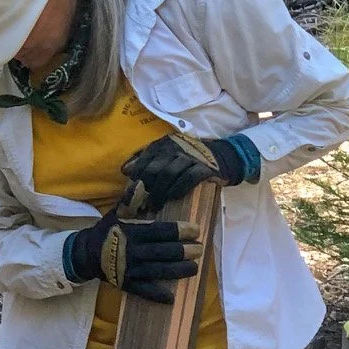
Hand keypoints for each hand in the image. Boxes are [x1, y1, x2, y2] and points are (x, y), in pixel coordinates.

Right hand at [63, 206, 203, 303]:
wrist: (86, 254)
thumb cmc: (107, 231)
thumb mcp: (116, 213)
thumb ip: (130, 200)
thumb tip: (141, 183)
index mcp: (132, 233)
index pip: (159, 232)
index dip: (179, 231)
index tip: (195, 230)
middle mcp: (131, 252)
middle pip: (162, 252)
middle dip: (183, 251)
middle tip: (200, 249)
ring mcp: (129, 270)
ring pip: (158, 271)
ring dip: (178, 270)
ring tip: (195, 267)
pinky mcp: (126, 284)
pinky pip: (143, 291)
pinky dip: (157, 295)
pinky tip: (172, 298)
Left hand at [121, 131, 260, 211]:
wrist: (223, 156)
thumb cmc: (190, 159)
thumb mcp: (167, 155)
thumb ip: (146, 160)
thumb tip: (125, 170)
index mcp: (164, 143)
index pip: (144, 159)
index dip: (136, 177)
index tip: (131, 194)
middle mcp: (176, 147)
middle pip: (155, 167)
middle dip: (147, 188)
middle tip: (141, 205)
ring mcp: (191, 156)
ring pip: (170, 173)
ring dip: (160, 192)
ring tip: (155, 205)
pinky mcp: (205, 167)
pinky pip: (188, 178)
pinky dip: (178, 189)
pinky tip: (173, 198)